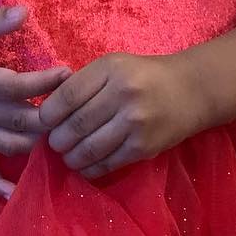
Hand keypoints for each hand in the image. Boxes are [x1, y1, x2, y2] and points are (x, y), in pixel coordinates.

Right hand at [0, 6, 69, 199]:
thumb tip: (25, 11)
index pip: (14, 87)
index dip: (44, 82)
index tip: (68, 72)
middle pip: (19, 120)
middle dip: (52, 115)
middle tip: (78, 105)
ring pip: (11, 145)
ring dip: (39, 143)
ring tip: (65, 131)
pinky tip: (17, 193)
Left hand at [37, 51, 200, 178]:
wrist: (191, 90)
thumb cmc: (144, 76)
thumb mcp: (113, 66)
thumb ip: (83, 83)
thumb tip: (46, 112)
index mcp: (111, 69)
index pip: (67, 96)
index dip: (48, 115)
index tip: (44, 122)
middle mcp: (123, 94)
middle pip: (75, 126)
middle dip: (57, 140)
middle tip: (55, 143)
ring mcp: (135, 123)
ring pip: (88, 149)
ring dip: (71, 157)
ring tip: (68, 155)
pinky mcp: (144, 147)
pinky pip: (108, 163)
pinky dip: (90, 169)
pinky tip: (86, 166)